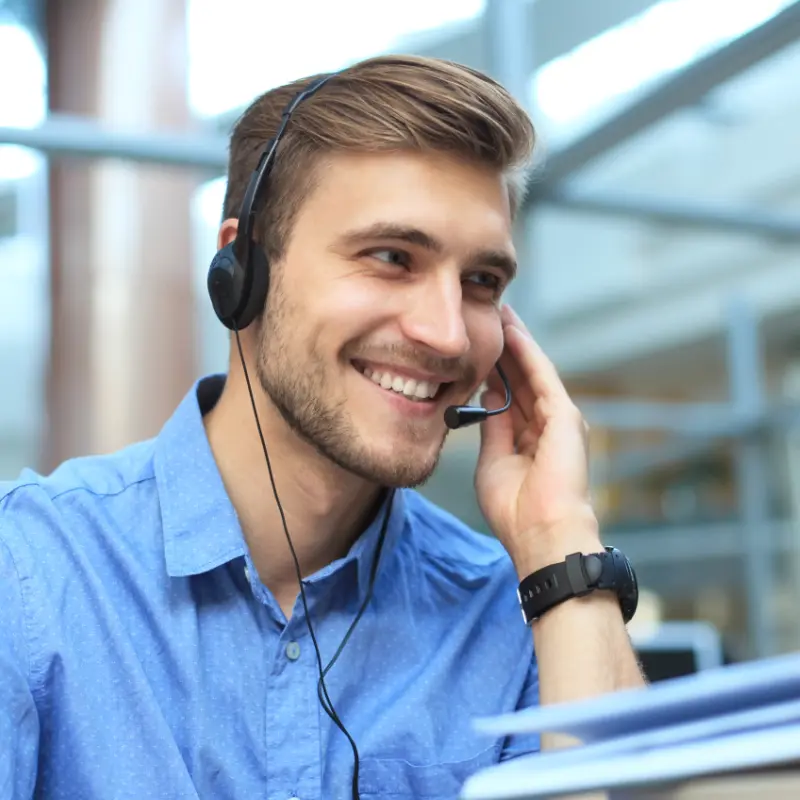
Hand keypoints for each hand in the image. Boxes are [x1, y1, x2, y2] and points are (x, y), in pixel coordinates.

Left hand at [474, 305, 600, 576]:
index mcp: (529, 438)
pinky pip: (542, 376)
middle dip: (505, 348)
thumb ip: (493, 428)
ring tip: (500, 313)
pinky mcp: (565, 415)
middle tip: (488, 316)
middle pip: (521, 377)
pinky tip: (512, 331)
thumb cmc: (515, 510)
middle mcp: (547, 425)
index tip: (476, 345)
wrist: (541, 533)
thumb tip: (487, 396)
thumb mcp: (493, 462)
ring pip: (532, 371)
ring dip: (516, 342)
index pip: (509, 394)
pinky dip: (526, 353)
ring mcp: (559, 419)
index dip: (494, 368)